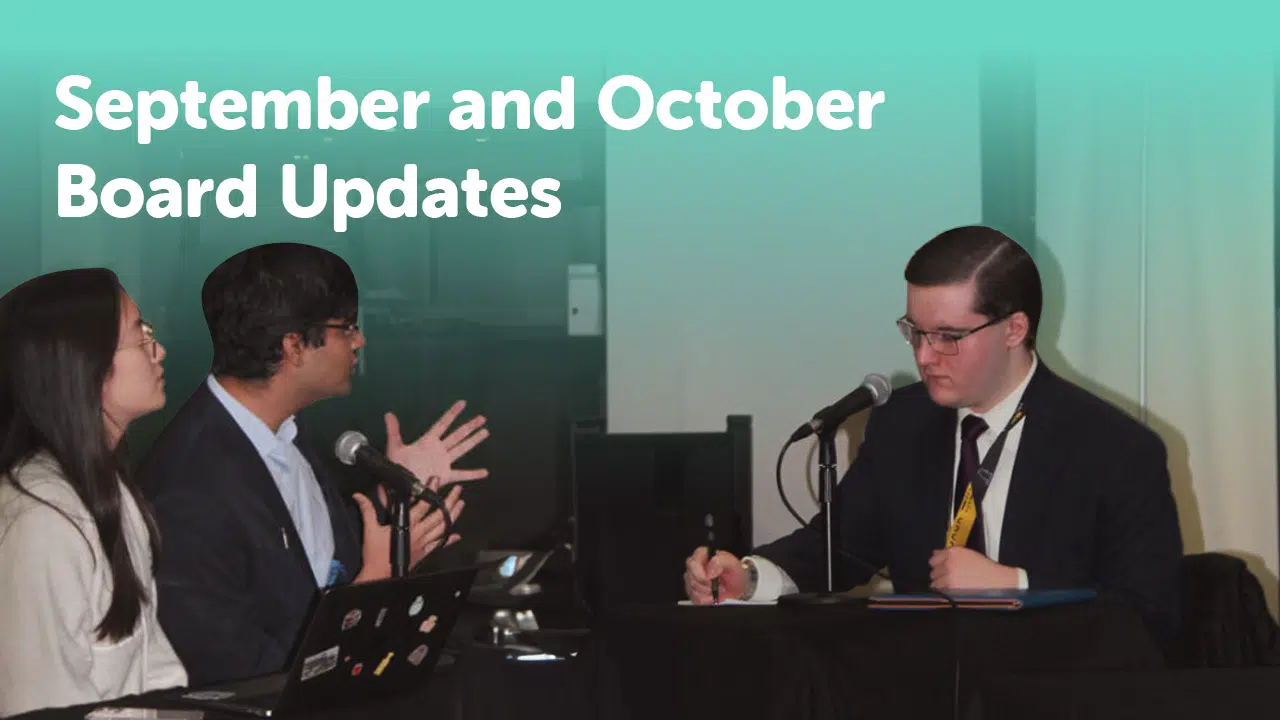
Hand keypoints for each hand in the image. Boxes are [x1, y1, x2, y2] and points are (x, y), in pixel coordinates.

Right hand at [350, 485, 464, 582]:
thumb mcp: (370, 529)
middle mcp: (419, 533)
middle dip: (450, 501)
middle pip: (439, 515)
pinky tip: (456, 536)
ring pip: (442, 528)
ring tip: (460, 505)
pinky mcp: (423, 553)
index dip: (430, 491)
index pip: (423, 505)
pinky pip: (439, 544)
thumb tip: (359, 496)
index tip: (436, 480)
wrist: (379, 575)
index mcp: (408, 525)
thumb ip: (367, 510)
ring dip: (453, 516)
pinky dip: (448, 540)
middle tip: (458, 491)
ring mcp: (423, 543)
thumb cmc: (375, 554)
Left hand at [384, 401, 488, 487]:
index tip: (463, 403)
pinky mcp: (445, 476)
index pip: (443, 423)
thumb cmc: (396, 467)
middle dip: (470, 426)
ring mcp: (444, 462)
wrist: (399, 487)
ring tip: (486, 432)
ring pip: (462, 448)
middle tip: (482, 418)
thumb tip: (388, 414)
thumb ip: (393, 431)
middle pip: (457, 434)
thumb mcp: (395, 447)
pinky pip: (462, 474)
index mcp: (428, 441)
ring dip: (473, 441)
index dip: (452, 413)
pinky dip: (473, 474)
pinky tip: (485, 472)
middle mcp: (439, 449)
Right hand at [683, 547, 747, 603]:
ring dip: (708, 592)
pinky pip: (695, 599)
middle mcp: (696, 567)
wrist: (738, 588)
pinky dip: (706, 600)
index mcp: (703, 555)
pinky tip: (713, 595)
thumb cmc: (736, 574)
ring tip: (717, 589)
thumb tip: (709, 570)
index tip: (711, 579)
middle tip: (718, 584)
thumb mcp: (734, 564)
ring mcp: (693, 579)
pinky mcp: (693, 592)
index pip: (692, 563)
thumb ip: (721, 561)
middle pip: (691, 578)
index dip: (700, 573)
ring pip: (693, 589)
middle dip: (706, 585)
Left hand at [929, 547, 1019, 589]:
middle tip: (950, 578)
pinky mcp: (951, 589)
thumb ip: (951, 554)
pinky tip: (953, 592)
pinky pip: (939, 591)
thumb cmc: (986, 569)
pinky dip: (944, 592)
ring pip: (934, 581)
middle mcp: (949, 563)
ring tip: (952, 586)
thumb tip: (935, 554)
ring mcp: (949, 576)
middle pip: (933, 570)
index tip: (942, 567)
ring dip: (941, 584)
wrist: (998, 582)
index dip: (938, 563)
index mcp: (954, 552)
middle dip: (940, 574)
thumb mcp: (969, 554)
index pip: (934, 557)